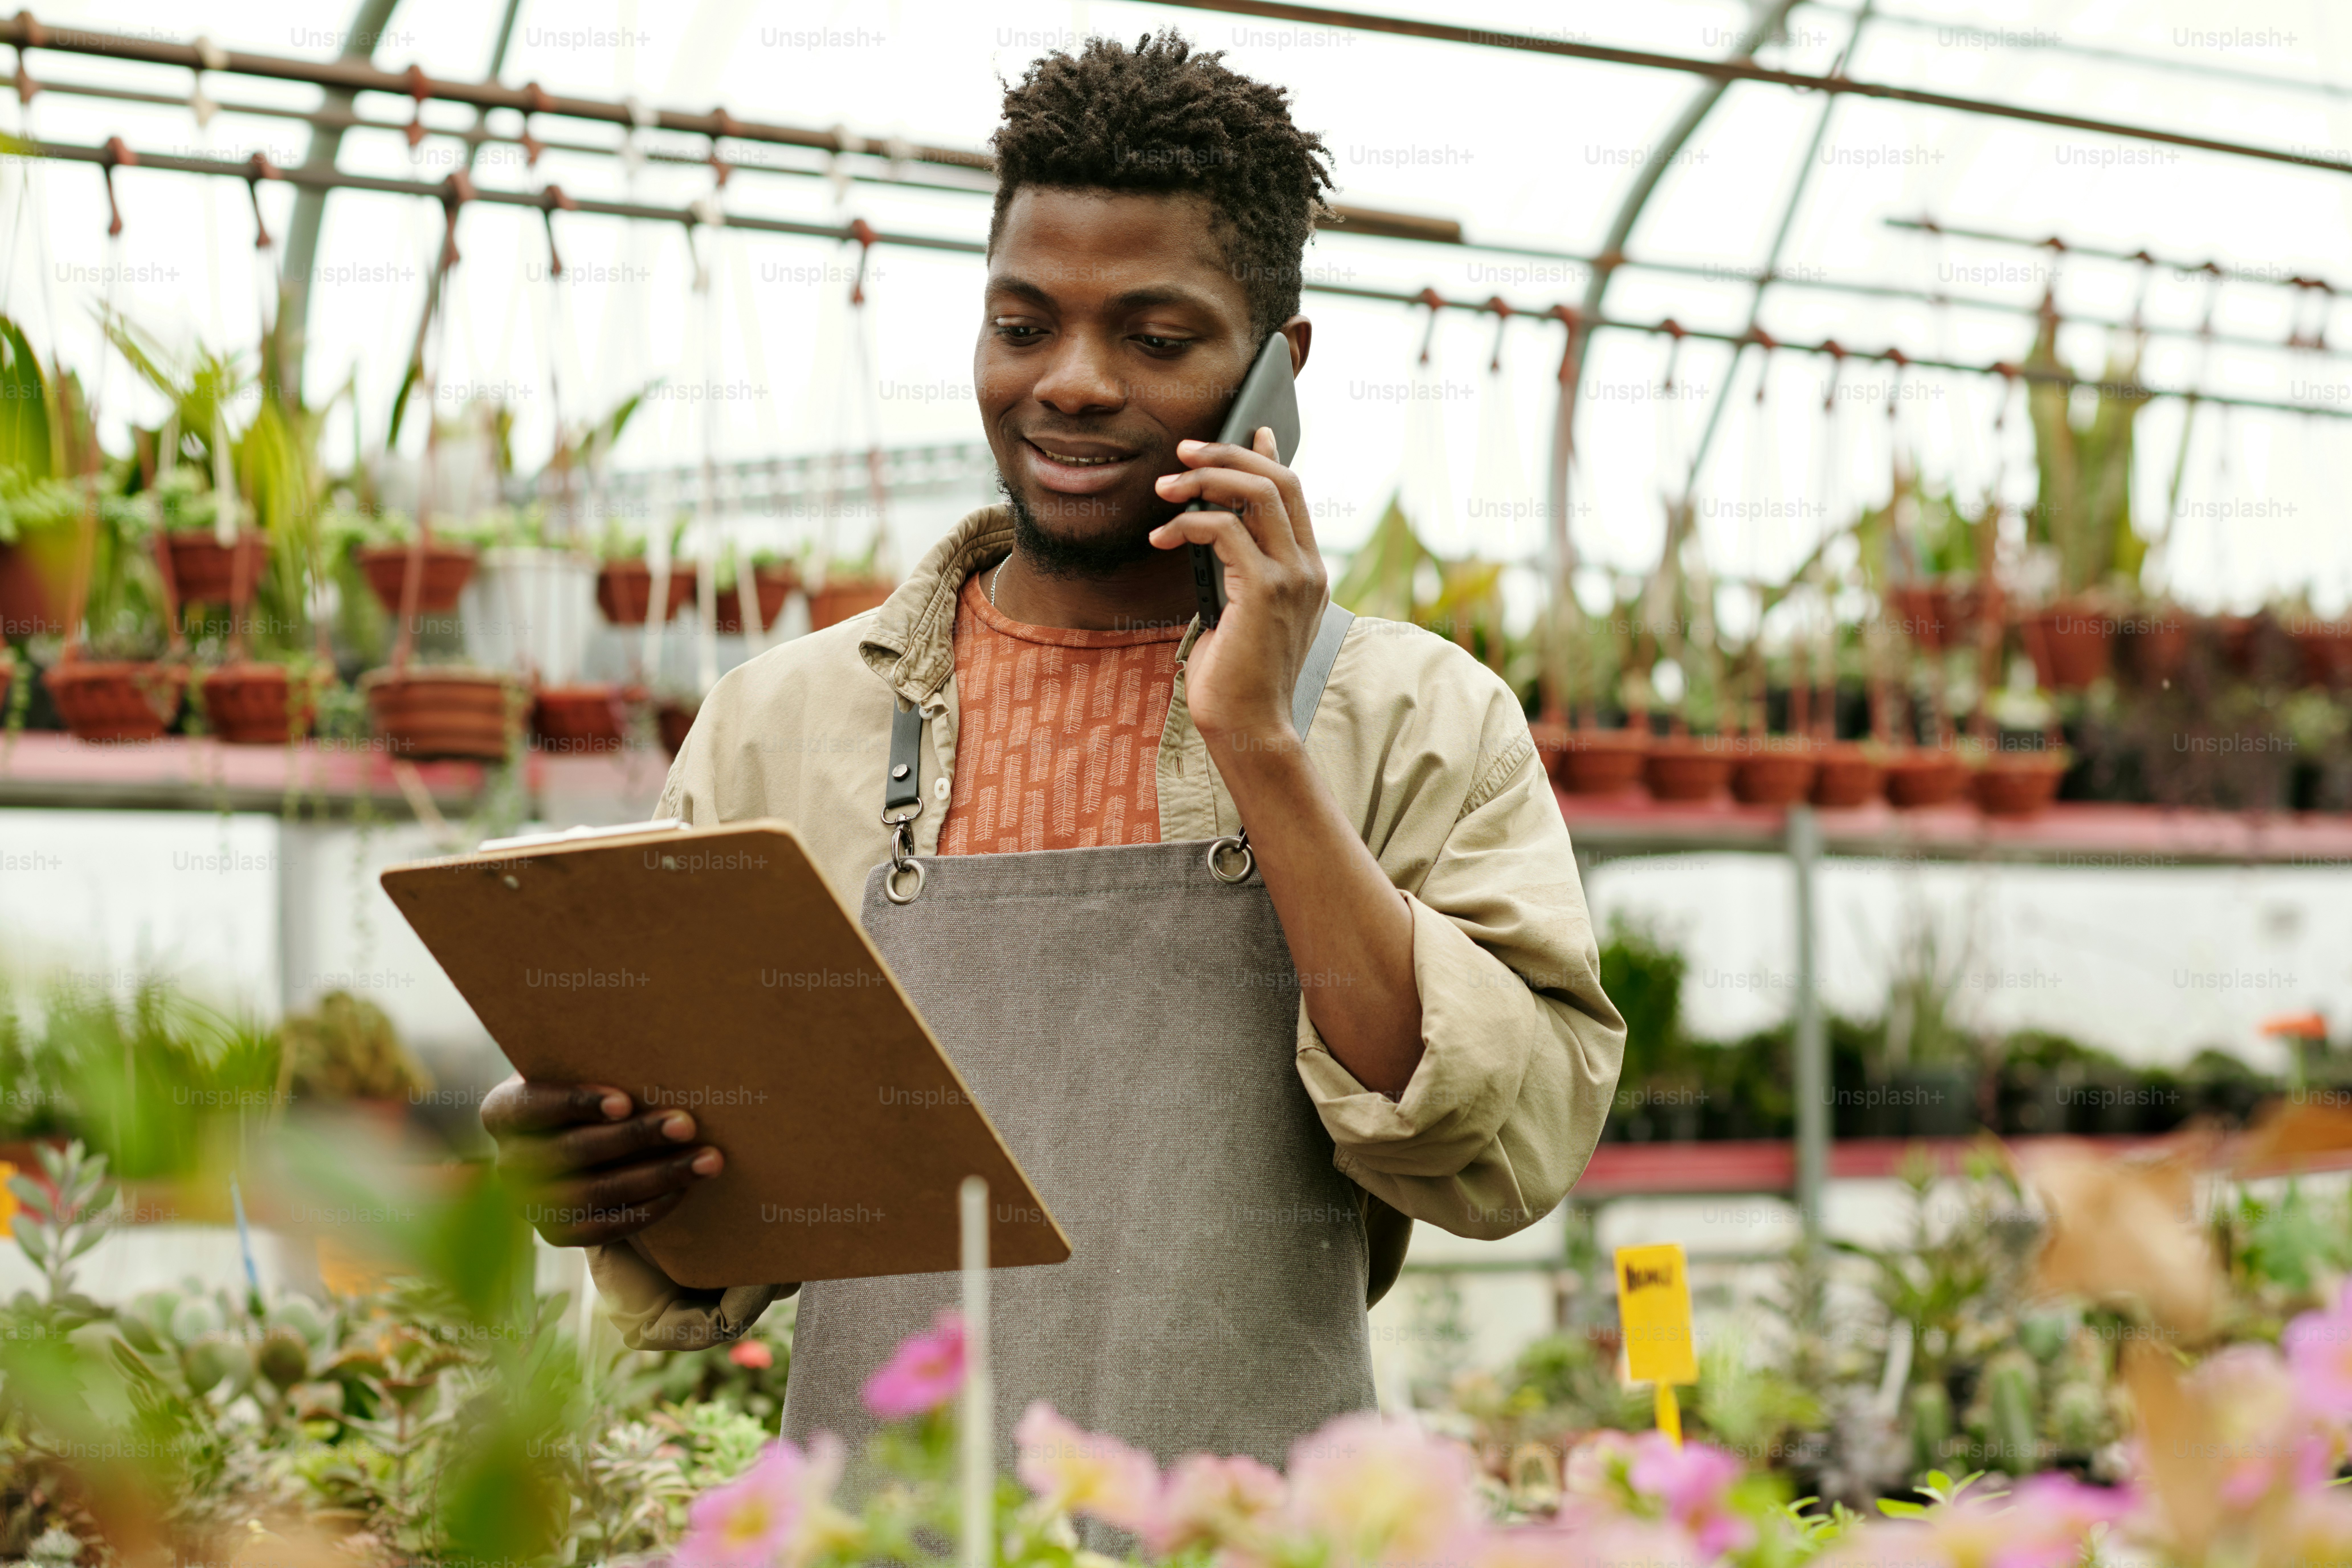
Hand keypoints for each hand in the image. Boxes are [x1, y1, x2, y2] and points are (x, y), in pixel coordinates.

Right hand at [479, 1076, 721, 1246]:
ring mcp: (530, 1203)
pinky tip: (685, 1189)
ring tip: (707, 1160)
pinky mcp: (558, 1233)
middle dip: (635, 1138)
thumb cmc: (587, 1095)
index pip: (536, 1105)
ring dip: (657, 1176)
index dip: (579, 1103)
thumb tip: (657, 1050)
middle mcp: (508, 1161)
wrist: (576, 1138)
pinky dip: (649, 1208)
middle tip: (686, 1124)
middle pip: (573, 1151)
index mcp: (504, 1112)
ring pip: (595, 1193)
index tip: (625, 1102)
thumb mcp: (578, 1071)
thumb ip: (599, 1064)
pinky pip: (606, 1227)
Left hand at [1148, 427, 1328, 748]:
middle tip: (1184, 449)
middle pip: (1279, 480)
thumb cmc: (1237, 677)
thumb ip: (1241, 571)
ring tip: (1164, 486)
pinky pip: (1225, 530)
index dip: (1268, 456)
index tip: (1248, 430)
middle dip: (1230, 453)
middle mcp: (1309, 568)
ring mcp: (1293, 578)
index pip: (1294, 493)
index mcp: (1308, 571)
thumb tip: (1218, 533)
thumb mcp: (1241, 613)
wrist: (1249, 728)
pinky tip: (1161, 537)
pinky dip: (1188, 524)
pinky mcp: (1266, 591)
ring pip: (1256, 494)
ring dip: (1204, 480)